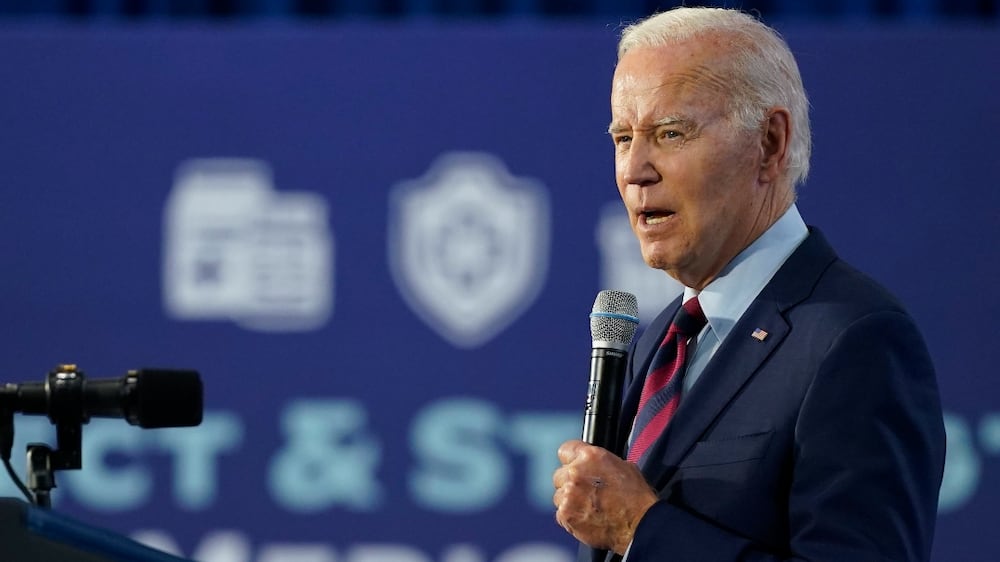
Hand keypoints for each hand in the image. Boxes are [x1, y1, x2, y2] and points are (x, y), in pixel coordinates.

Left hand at [552, 439, 658, 553]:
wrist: (639, 525)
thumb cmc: (636, 498)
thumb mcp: (624, 467)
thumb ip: (601, 462)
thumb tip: (594, 464)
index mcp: (590, 456)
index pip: (565, 450)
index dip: (571, 459)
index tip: (574, 466)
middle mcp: (575, 473)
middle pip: (559, 474)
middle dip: (569, 482)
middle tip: (585, 492)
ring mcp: (568, 494)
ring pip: (558, 495)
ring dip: (569, 501)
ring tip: (588, 508)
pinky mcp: (565, 514)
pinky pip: (561, 514)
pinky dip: (571, 517)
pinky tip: (586, 519)